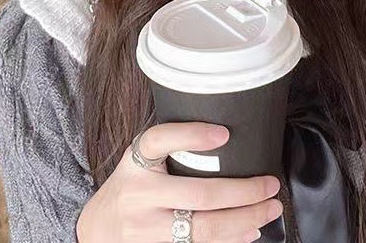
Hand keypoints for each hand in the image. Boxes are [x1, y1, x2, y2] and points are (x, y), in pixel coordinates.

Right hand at [76, 122, 283, 241]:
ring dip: (244, 221)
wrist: (95, 230)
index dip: (192, 136)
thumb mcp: (139, 160)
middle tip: (270, 185)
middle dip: (244, 192)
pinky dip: (229, 241)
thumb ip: (170, 147)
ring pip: (204, 230)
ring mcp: (145, 231)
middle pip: (200, 195)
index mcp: (135, 163)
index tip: (225, 133)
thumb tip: (225, 137)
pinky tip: (247, 233)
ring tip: (268, 210)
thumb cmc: (130, 186)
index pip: (159, 140)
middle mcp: (139, 196)